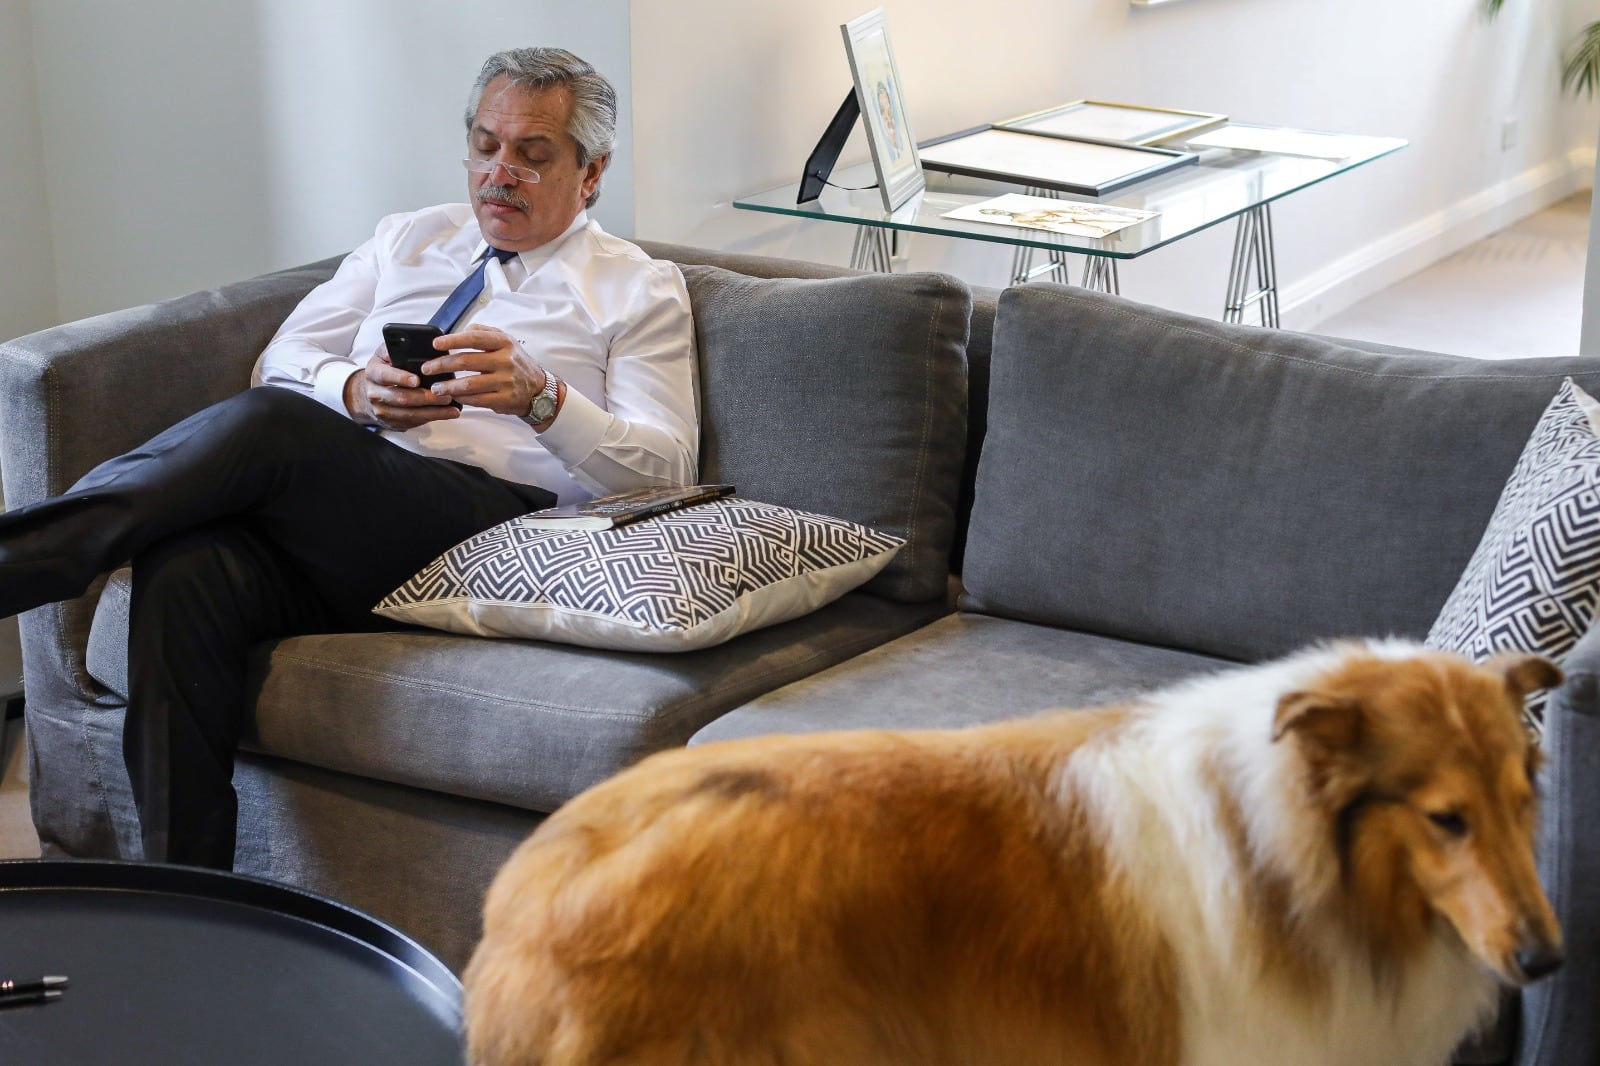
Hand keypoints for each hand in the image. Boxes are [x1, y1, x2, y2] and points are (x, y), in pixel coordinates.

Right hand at [344, 347, 460, 430]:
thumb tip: (405, 340)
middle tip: (445, 395)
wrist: (370, 392)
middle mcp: (375, 393)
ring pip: (409, 414)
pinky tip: (445, 414)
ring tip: (451, 408)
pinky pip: (413, 422)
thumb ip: (393, 347)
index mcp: (373, 373)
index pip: (385, 375)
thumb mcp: (383, 355)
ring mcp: (383, 411)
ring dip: (433, 412)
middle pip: (402, 398)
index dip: (401, 378)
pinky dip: (431, 418)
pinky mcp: (392, 422)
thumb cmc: (384, 369)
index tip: (417, 380)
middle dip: (426, 398)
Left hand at [424, 324, 547, 417]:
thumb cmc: (516, 363)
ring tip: (436, 388)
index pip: (475, 338)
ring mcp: (506, 381)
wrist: (538, 389)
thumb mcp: (506, 341)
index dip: (453, 340)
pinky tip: (452, 396)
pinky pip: (477, 399)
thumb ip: (483, 333)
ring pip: (469, 384)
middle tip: (427, 368)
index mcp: (504, 342)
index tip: (436, 344)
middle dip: (442, 365)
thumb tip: (459, 331)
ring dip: (448, 386)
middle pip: (467, 361)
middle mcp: (506, 360)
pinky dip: (461, 398)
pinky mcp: (505, 399)